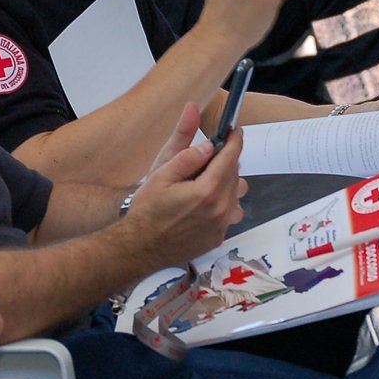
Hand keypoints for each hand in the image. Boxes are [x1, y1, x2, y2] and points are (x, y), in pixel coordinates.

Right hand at [124, 104, 247, 269]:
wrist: (141, 247)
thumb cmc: (148, 210)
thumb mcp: (160, 175)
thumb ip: (187, 156)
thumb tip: (208, 142)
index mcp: (207, 190)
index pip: (230, 158)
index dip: (234, 141)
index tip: (235, 131)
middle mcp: (220, 209)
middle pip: (235, 174)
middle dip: (225, 160)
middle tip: (208, 156)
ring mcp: (221, 225)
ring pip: (237, 194)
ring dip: (227, 182)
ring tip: (206, 182)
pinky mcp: (219, 237)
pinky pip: (231, 212)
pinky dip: (223, 202)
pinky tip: (203, 203)